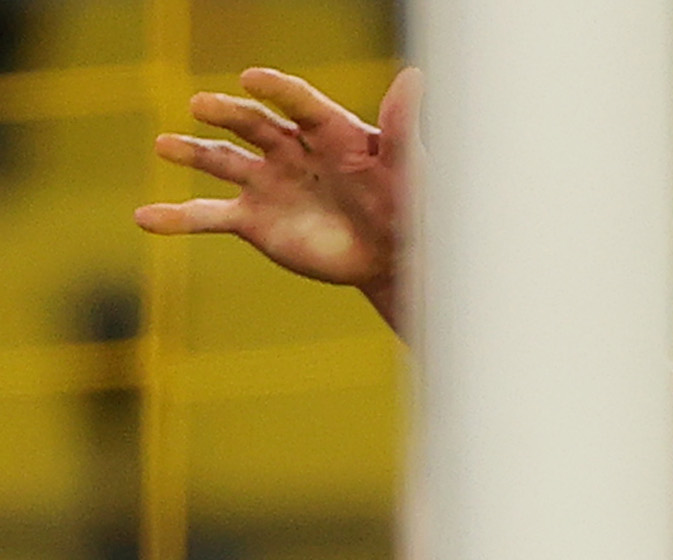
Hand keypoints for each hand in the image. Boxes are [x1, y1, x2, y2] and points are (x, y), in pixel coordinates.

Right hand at [135, 67, 417, 326]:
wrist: (392, 256)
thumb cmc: (409, 205)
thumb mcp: (408, 168)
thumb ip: (401, 126)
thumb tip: (414, 77)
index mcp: (328, 130)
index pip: (298, 102)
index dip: (276, 90)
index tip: (252, 79)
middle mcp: (290, 149)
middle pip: (252, 124)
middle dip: (226, 114)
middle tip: (202, 106)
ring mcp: (267, 182)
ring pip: (221, 162)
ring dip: (191, 152)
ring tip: (163, 145)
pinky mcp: (253, 219)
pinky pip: (209, 215)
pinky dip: (177, 217)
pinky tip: (145, 218)